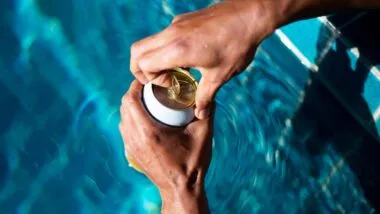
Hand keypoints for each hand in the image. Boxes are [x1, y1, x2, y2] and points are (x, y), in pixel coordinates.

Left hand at [119, 80, 212, 213]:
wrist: (181, 189)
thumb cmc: (192, 164)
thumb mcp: (203, 135)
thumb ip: (206, 111)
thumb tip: (207, 93)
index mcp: (148, 133)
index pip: (130, 100)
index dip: (136, 85)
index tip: (149, 78)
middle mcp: (135, 139)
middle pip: (125, 106)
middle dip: (136, 92)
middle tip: (152, 87)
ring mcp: (131, 147)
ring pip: (123, 117)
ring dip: (133, 105)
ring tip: (150, 100)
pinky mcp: (132, 153)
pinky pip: (126, 129)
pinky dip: (133, 118)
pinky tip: (148, 117)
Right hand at [130, 0, 277, 118]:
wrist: (250, 14)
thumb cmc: (237, 44)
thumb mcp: (220, 76)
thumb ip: (205, 97)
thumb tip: (199, 113)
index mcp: (177, 49)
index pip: (143, 63)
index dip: (150, 79)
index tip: (170, 84)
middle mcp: (172, 34)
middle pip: (137, 51)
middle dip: (140, 69)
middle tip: (160, 80)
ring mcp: (176, 25)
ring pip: (149, 42)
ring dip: (155, 59)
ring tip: (176, 71)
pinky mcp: (183, 20)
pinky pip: (164, 36)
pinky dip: (165, 49)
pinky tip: (188, 58)